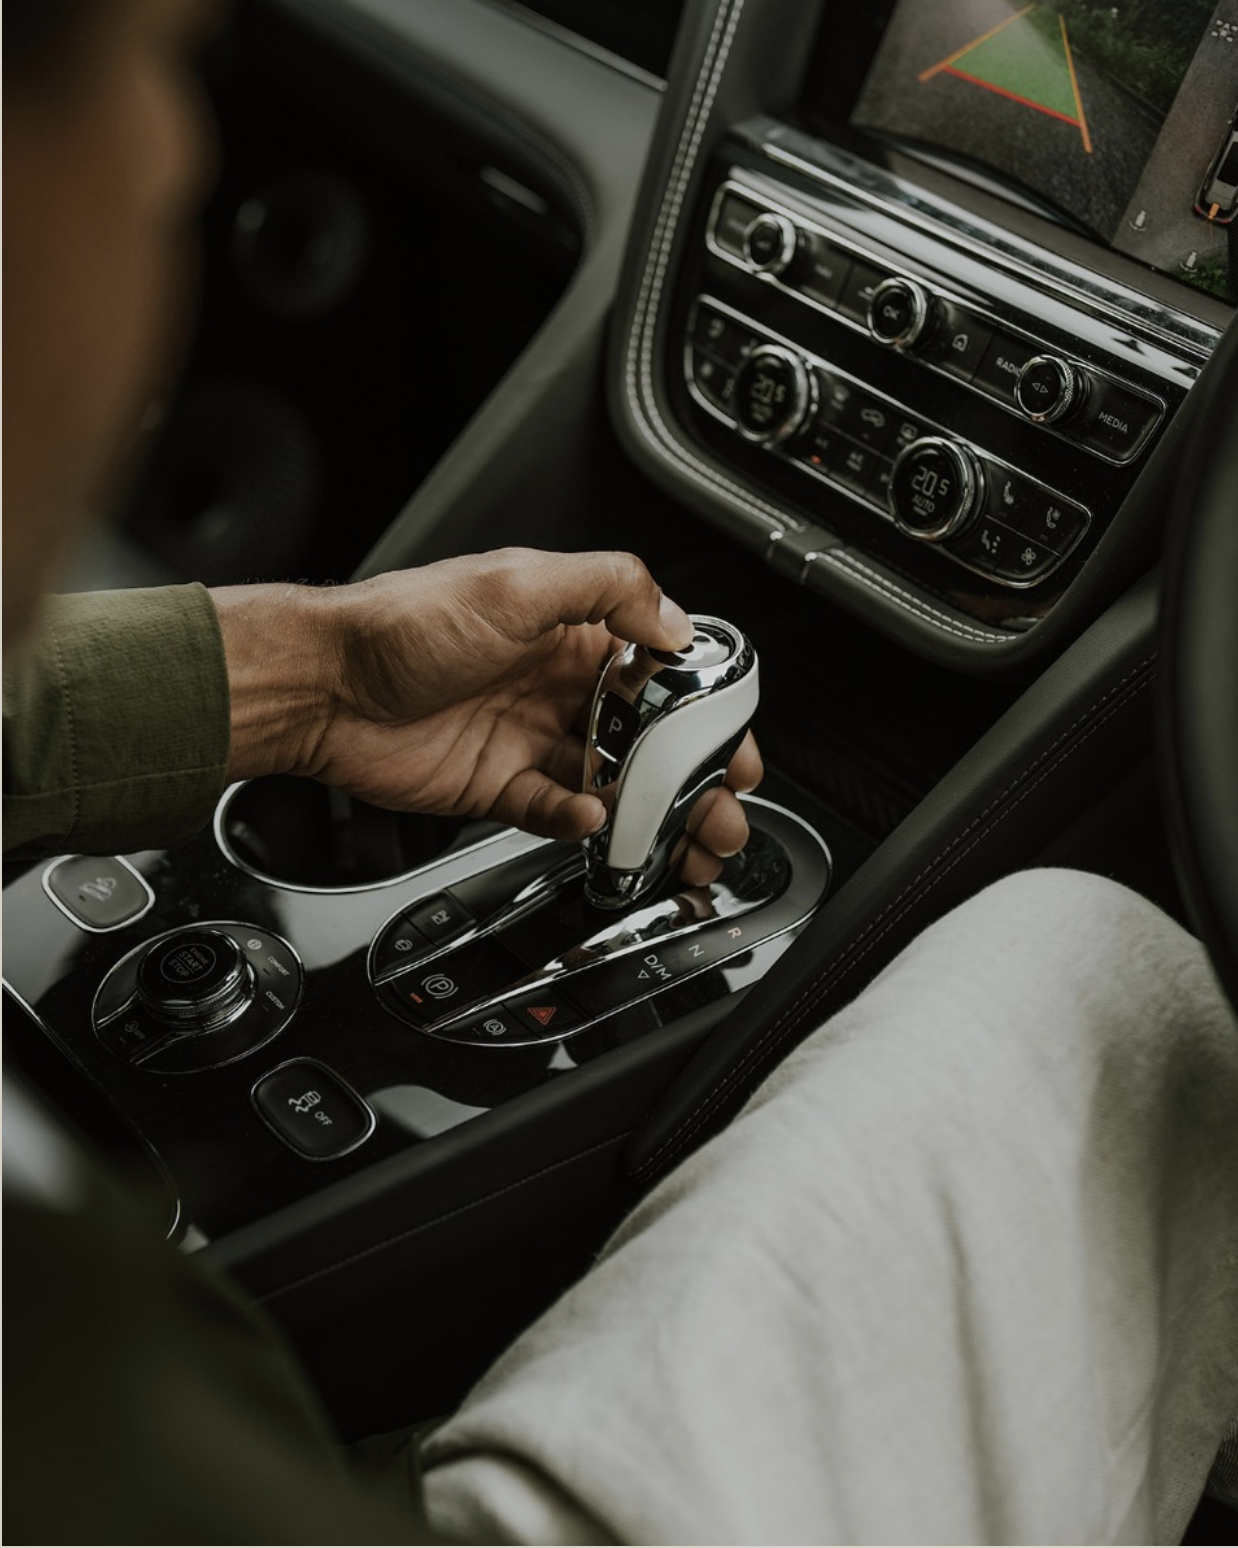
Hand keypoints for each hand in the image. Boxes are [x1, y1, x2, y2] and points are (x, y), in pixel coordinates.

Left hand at [213, 549, 762, 885]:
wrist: (323, 686)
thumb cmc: (401, 625)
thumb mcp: (515, 583)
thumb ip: (605, 590)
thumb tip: (673, 619)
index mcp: (571, 633)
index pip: (658, 674)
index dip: (702, 710)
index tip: (733, 740)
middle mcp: (555, 687)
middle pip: (645, 740)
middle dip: (692, 777)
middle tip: (725, 806)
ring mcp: (528, 739)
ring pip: (610, 784)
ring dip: (650, 811)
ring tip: (685, 837)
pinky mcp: (497, 787)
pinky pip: (554, 812)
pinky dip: (580, 820)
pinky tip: (594, 820)